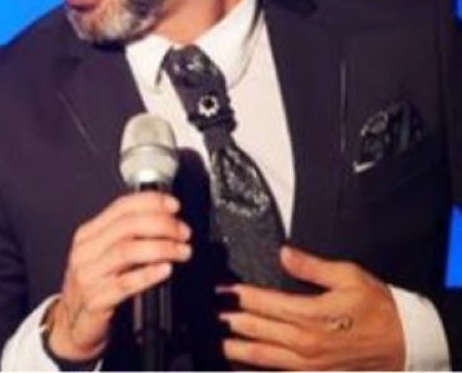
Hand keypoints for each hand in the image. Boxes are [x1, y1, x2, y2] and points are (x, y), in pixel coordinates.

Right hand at [46, 192, 191, 360]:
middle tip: (183, 232)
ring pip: (127, 251)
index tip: (173, 205)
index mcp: (88, 235)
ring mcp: (88, 276)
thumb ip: (124, 238)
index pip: (120, 208)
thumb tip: (163, 220)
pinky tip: (165, 270)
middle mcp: (85, 251)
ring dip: (161, 248)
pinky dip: (148, 274)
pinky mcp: (95, 300)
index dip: (150, 203)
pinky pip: (125, 284)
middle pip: (126, 227)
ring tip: (182, 251)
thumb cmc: (93, 287)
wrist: (71, 325)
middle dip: (161, 225)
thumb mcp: (102, 256)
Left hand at [220, 246, 404, 369]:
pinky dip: (258, 369)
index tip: (220, 289)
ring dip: (237, 348)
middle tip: (210, 314)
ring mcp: (308, 363)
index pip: (262, 302)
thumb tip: (284, 253)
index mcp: (310, 314)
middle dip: (230, 320)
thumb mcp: (349, 277)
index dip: (238, 295)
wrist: (405, 343)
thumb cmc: (378, 308)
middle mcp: (304, 342)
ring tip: (218, 341)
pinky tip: (244, 365)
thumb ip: (312, 267)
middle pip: (256, 329)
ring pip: (262, 356)